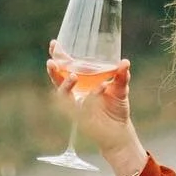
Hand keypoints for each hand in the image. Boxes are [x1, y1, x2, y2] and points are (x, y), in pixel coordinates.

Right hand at [46, 45, 144, 174]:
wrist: (119, 132)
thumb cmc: (116, 107)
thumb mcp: (121, 88)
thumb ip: (121, 76)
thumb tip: (124, 62)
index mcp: (81, 82)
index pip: (66, 67)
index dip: (58, 56)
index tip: (54, 44)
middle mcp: (75, 93)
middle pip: (58, 79)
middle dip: (53, 70)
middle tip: (52, 62)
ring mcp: (76, 106)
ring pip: (64, 95)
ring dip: (66, 85)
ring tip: (73, 76)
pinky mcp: (82, 118)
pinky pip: (82, 106)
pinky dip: (93, 95)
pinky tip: (103, 86)